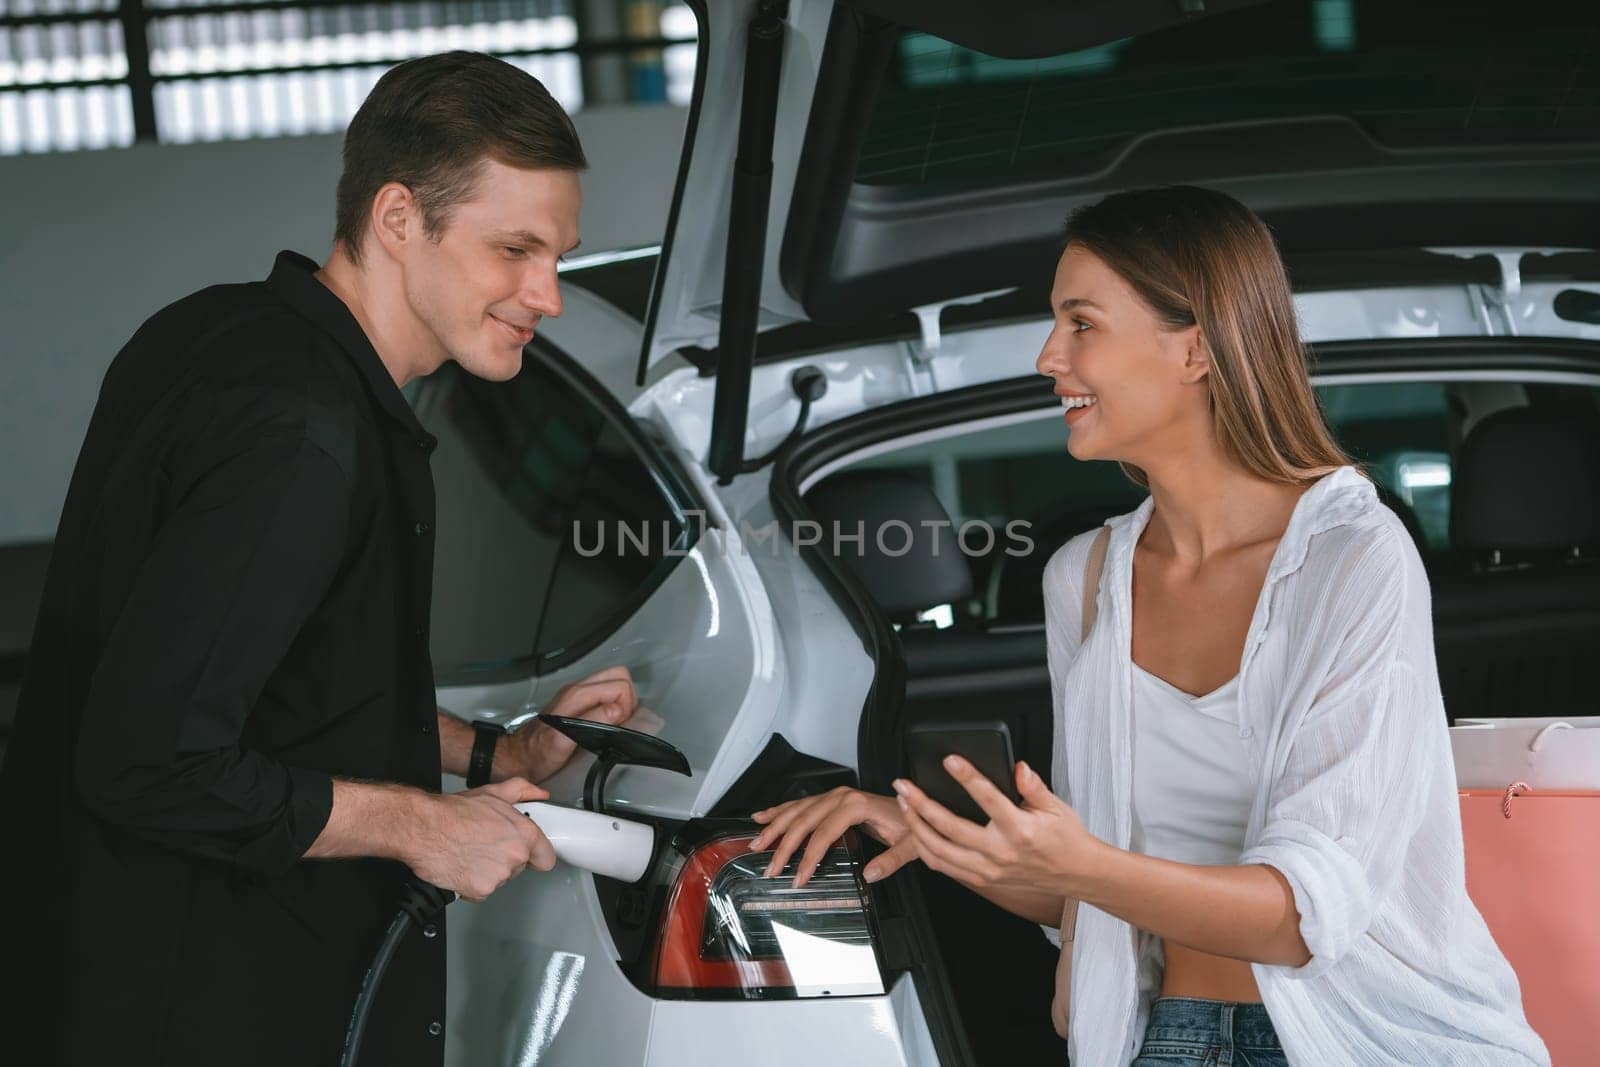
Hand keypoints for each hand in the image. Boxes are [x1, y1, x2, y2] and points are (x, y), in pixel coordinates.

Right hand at [406, 777, 556, 901]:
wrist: (423, 827)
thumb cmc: (453, 812)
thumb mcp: (492, 793)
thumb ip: (522, 790)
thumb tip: (537, 794)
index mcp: (523, 833)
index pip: (546, 857)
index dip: (536, 855)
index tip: (530, 854)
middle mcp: (515, 855)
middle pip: (519, 867)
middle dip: (505, 858)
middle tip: (485, 845)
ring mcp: (499, 875)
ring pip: (499, 879)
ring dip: (487, 871)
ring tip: (470, 852)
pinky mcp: (480, 890)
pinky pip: (481, 891)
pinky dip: (471, 883)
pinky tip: (462, 865)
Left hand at [498, 665, 639, 782]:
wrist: (518, 757)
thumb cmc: (536, 753)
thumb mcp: (563, 741)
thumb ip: (592, 722)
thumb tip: (616, 711)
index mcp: (576, 696)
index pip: (619, 684)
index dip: (626, 705)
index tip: (619, 723)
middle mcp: (577, 691)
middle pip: (619, 676)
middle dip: (628, 700)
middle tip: (621, 721)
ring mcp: (578, 696)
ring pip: (614, 684)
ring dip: (622, 703)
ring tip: (613, 724)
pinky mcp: (579, 704)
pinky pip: (606, 695)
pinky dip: (614, 707)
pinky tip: (606, 724)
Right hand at [749, 786, 917, 887]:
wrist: (916, 807)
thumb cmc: (911, 825)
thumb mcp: (910, 845)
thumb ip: (891, 860)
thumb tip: (869, 874)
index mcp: (856, 805)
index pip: (824, 833)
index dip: (809, 857)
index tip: (798, 878)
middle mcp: (841, 796)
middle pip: (804, 822)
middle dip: (783, 846)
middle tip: (770, 869)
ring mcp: (835, 795)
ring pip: (797, 810)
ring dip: (774, 827)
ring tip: (756, 844)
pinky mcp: (832, 798)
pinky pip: (801, 804)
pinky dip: (780, 810)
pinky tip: (763, 816)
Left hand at [894, 757, 1104, 895]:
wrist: (1076, 873)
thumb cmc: (1065, 838)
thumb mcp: (1055, 807)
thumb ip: (1033, 786)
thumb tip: (1018, 767)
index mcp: (1020, 829)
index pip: (988, 798)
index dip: (967, 777)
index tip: (950, 760)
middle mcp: (1000, 852)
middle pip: (951, 828)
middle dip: (921, 804)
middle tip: (904, 785)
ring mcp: (988, 869)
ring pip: (940, 851)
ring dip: (916, 826)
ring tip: (904, 804)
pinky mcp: (983, 879)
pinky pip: (945, 867)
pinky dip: (926, 850)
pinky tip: (916, 831)